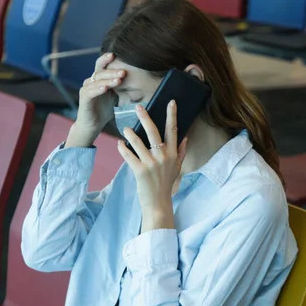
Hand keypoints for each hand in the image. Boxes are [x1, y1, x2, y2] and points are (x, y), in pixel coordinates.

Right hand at [69, 53, 125, 144]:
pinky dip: (98, 89)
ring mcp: (86, 89)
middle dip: (112, 71)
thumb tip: (137, 82)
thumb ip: (120, 88)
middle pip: (100, 72)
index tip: (115, 55)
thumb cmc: (103, 111)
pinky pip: (91, 91)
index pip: (101, 66)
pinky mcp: (84, 98)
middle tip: (123, 72)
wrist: (92, 126)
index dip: (106, 59)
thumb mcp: (114, 97)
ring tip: (119, 80)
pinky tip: (105, 88)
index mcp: (98, 80)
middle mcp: (90, 82)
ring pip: (97, 81)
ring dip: (108, 80)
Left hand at [117, 100, 187, 231]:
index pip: (173, 130)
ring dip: (130, 134)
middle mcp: (162, 157)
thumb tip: (185, 138)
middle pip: (154, 132)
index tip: (171, 102)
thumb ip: (181, 152)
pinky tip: (120, 144)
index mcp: (172, 154)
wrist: (158, 203)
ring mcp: (151, 164)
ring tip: (126, 129)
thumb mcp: (177, 168)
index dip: (172, 115)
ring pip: (138, 143)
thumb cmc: (167, 184)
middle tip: (138, 107)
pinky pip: (129, 156)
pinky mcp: (140, 171)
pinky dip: (123, 149)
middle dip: (145, 118)